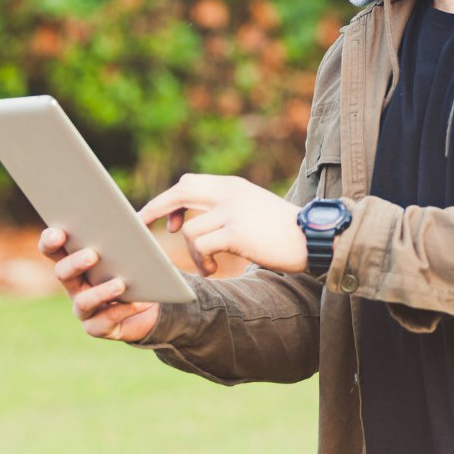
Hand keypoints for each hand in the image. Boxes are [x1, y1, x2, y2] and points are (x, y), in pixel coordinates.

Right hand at [38, 227, 159, 342]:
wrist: (151, 300)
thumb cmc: (136, 266)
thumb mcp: (136, 245)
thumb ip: (136, 227)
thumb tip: (148, 209)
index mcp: (76, 260)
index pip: (54, 249)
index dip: (50, 241)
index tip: (58, 233)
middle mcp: (74, 285)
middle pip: (62, 273)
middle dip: (75, 264)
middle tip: (92, 255)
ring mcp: (84, 308)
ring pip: (83, 302)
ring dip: (101, 292)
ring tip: (120, 284)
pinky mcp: (98, 327)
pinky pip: (104, 322)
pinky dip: (121, 311)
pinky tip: (136, 303)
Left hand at [138, 174, 306, 275]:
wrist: (313, 237)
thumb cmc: (283, 231)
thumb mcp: (254, 208)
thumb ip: (228, 207)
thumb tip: (195, 221)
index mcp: (233, 186)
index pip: (189, 183)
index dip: (169, 200)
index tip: (160, 219)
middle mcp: (230, 192)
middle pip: (179, 192)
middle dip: (155, 210)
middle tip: (140, 228)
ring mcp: (232, 210)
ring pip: (189, 229)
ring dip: (190, 253)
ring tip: (205, 266)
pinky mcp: (236, 232)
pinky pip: (201, 246)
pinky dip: (200, 262)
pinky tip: (212, 270)